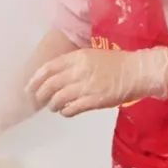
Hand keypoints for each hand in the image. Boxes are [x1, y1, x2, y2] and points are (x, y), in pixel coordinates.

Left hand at [27, 48, 167, 116]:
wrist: (138, 72)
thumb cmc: (116, 62)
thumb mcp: (92, 55)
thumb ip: (73, 63)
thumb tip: (55, 75)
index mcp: (78, 57)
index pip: (49, 68)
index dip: (36, 79)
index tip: (29, 87)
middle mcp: (79, 71)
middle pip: (50, 85)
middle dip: (41, 94)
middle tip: (38, 100)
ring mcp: (86, 86)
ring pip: (59, 98)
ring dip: (53, 105)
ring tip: (54, 107)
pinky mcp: (94, 101)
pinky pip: (72, 109)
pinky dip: (66, 112)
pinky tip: (66, 112)